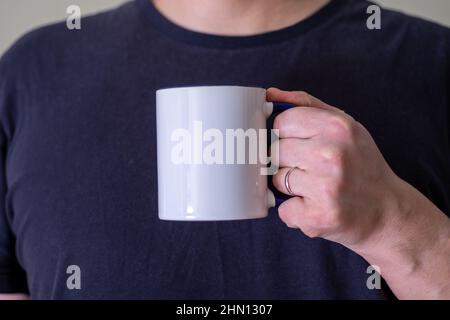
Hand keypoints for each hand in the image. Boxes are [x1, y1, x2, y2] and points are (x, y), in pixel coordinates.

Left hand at [266, 87, 449, 298]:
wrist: (387, 211)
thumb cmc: (361, 165)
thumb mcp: (343, 125)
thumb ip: (306, 105)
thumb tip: (269, 94)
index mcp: (337, 126)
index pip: (281, 122)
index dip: (286, 135)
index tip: (302, 145)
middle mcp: (331, 154)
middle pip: (275, 151)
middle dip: (288, 161)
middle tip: (313, 170)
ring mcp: (325, 186)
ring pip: (277, 179)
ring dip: (290, 187)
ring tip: (316, 188)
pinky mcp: (319, 216)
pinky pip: (282, 209)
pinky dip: (294, 212)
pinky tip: (316, 207)